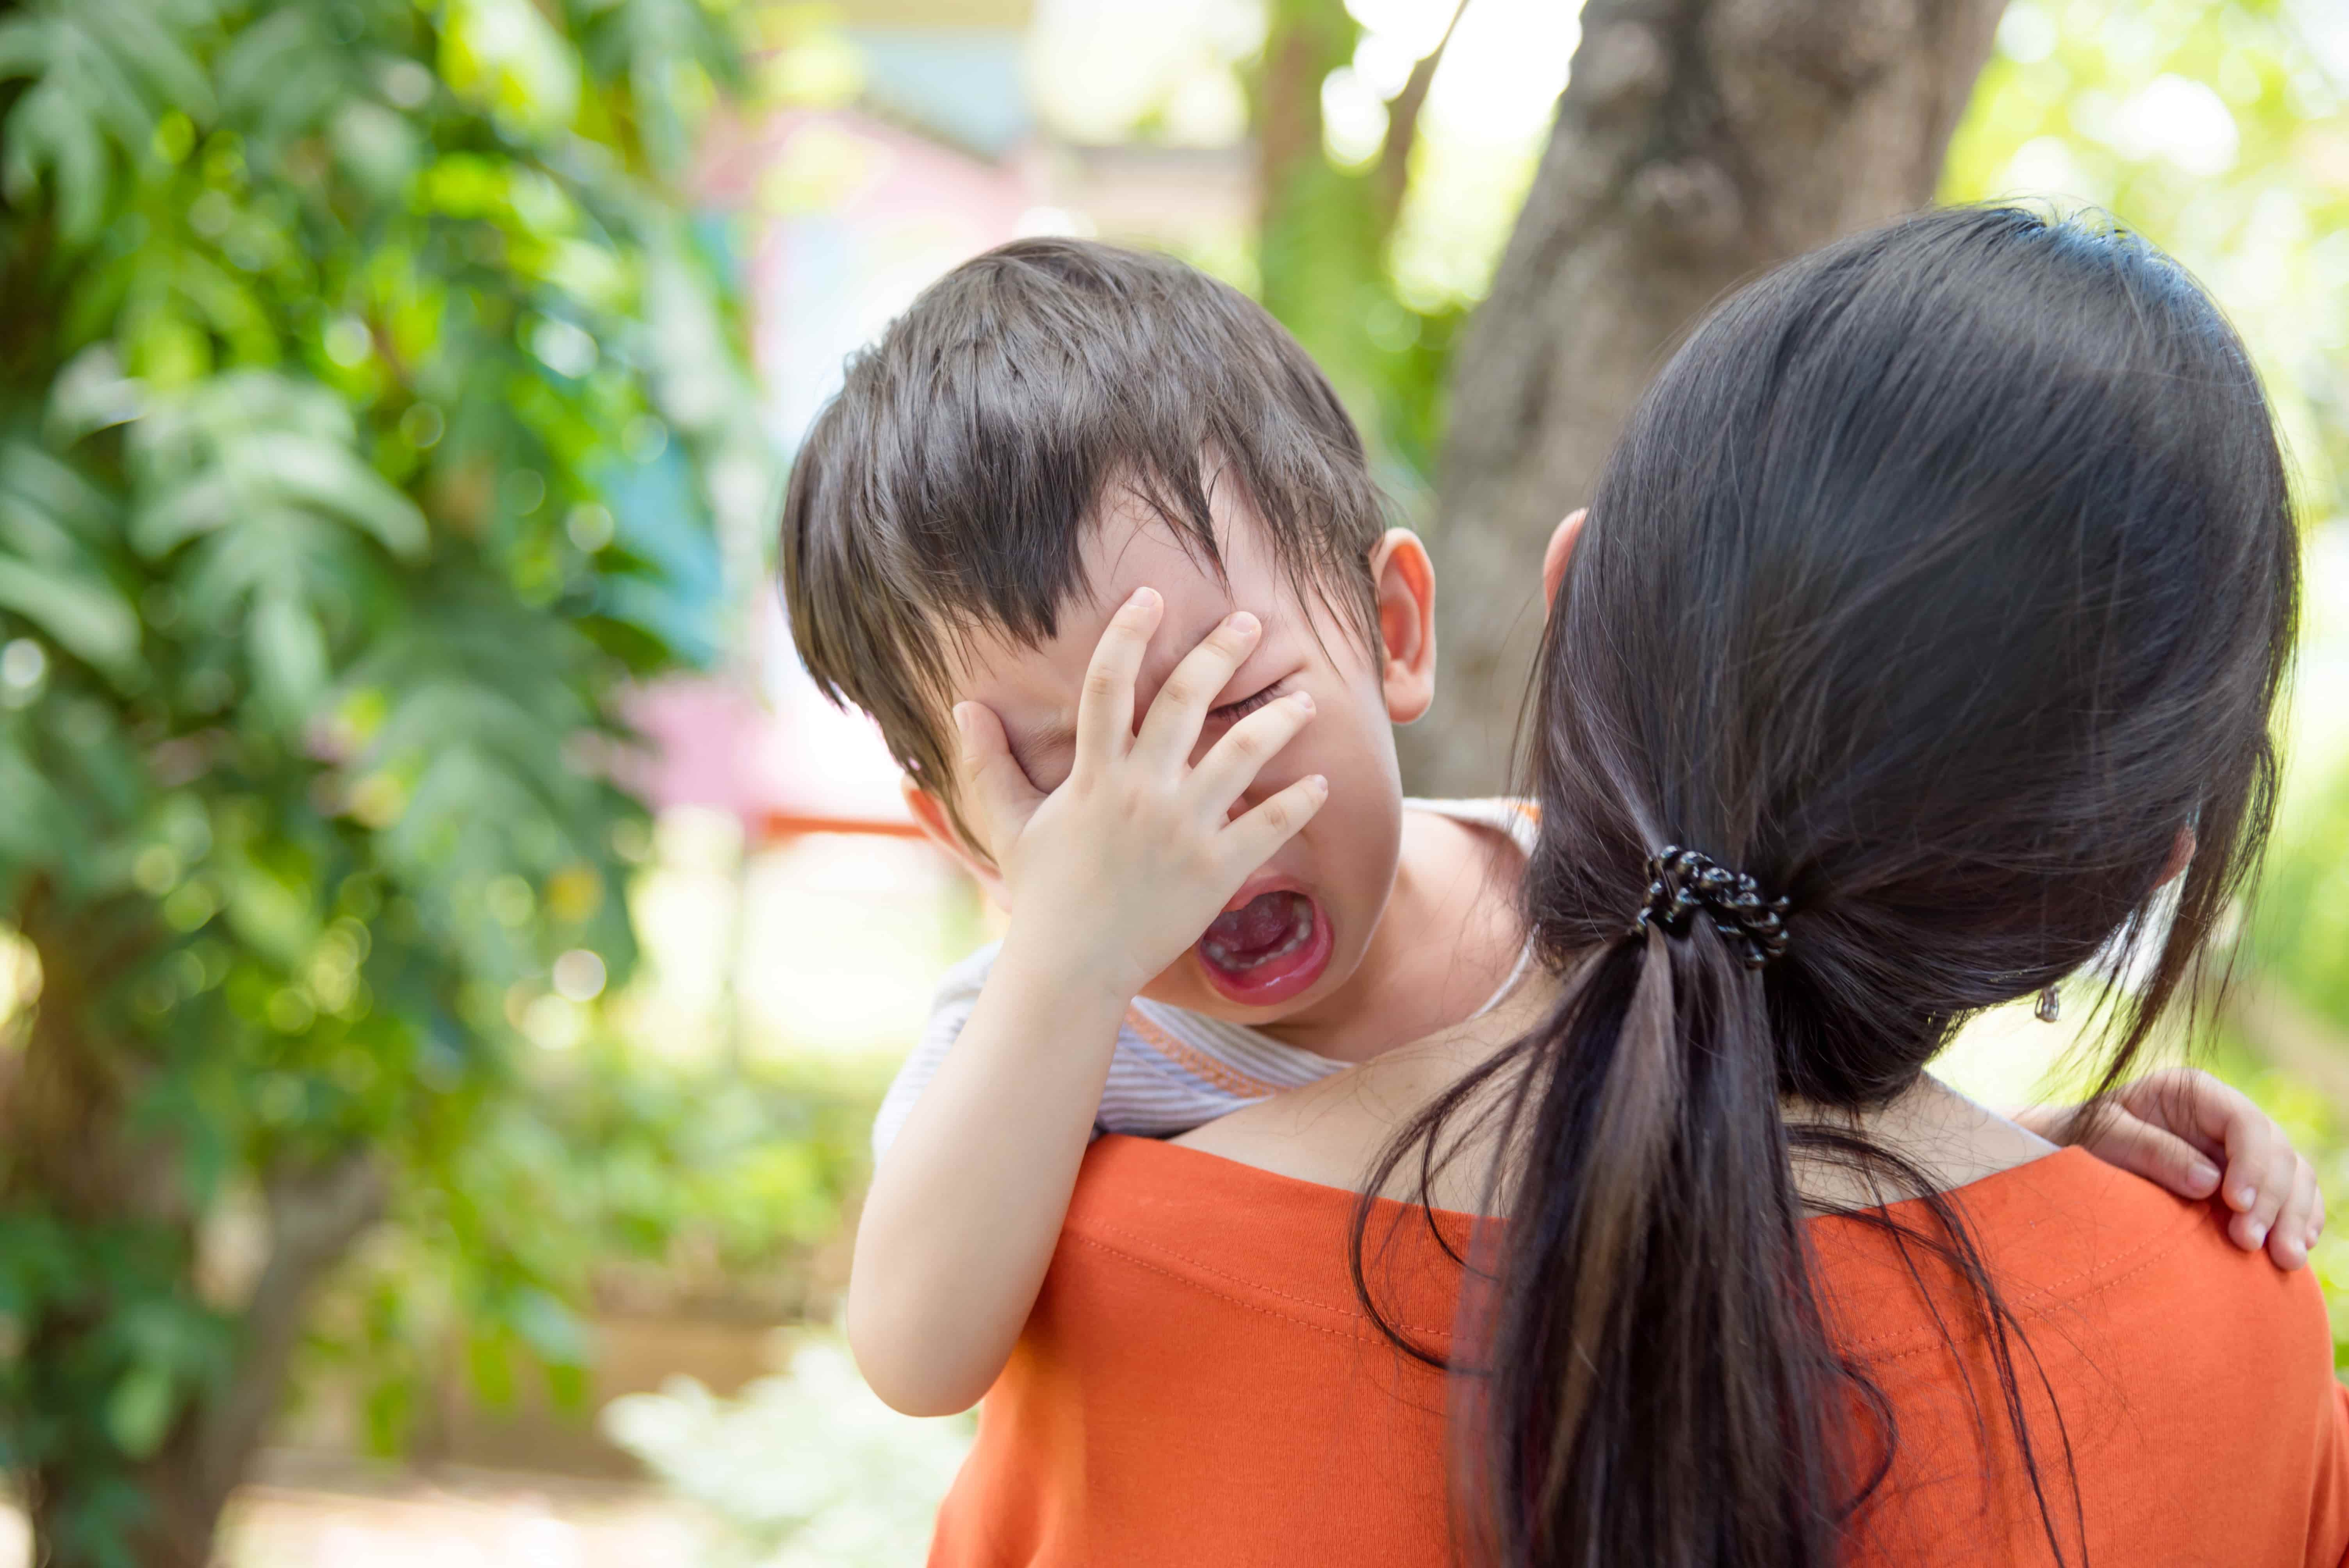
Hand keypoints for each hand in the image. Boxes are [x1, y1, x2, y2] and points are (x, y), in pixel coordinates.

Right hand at [954, 586, 1326, 1003]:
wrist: (1073, 968)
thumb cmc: (1043, 894)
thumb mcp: (1009, 824)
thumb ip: (988, 762)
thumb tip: (964, 706)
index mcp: (1093, 775)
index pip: (1107, 685)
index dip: (1128, 635)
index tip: (1151, 596)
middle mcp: (1141, 792)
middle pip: (1185, 701)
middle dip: (1220, 653)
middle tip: (1249, 623)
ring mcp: (1183, 830)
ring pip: (1242, 754)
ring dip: (1278, 721)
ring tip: (1305, 700)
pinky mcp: (1216, 870)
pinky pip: (1269, 826)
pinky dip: (1299, 803)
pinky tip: (1321, 782)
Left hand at [2037, 1067, 2324, 1268]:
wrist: (2074, 1153)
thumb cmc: (2085, 1137)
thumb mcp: (2104, 1136)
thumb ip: (2152, 1152)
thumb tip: (2209, 1182)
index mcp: (2195, 1092)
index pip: (2244, 1122)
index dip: (2251, 1163)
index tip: (2235, 1204)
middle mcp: (2226, 1117)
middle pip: (2276, 1152)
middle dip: (2273, 1200)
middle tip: (2251, 1243)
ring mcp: (2242, 1148)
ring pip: (2294, 1175)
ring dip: (2293, 1217)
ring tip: (2284, 1259)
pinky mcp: (2250, 1179)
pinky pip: (2293, 1195)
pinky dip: (2299, 1220)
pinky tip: (2296, 1246)